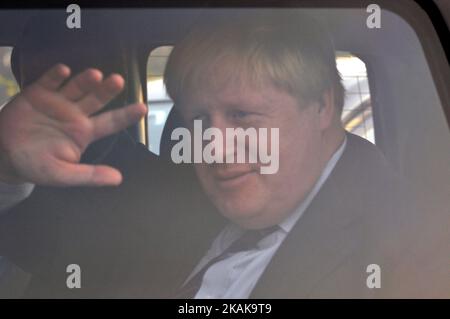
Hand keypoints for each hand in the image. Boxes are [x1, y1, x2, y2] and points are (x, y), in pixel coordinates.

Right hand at [0, 64, 146, 186]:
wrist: (4, 156)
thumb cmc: (37, 166)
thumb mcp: (64, 175)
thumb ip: (90, 175)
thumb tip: (117, 179)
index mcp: (84, 132)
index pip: (111, 122)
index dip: (126, 115)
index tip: (143, 108)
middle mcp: (75, 114)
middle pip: (96, 99)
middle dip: (107, 90)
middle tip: (118, 81)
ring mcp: (58, 102)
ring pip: (76, 87)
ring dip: (85, 80)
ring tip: (95, 75)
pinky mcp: (38, 93)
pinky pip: (48, 81)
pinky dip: (55, 76)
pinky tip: (63, 71)